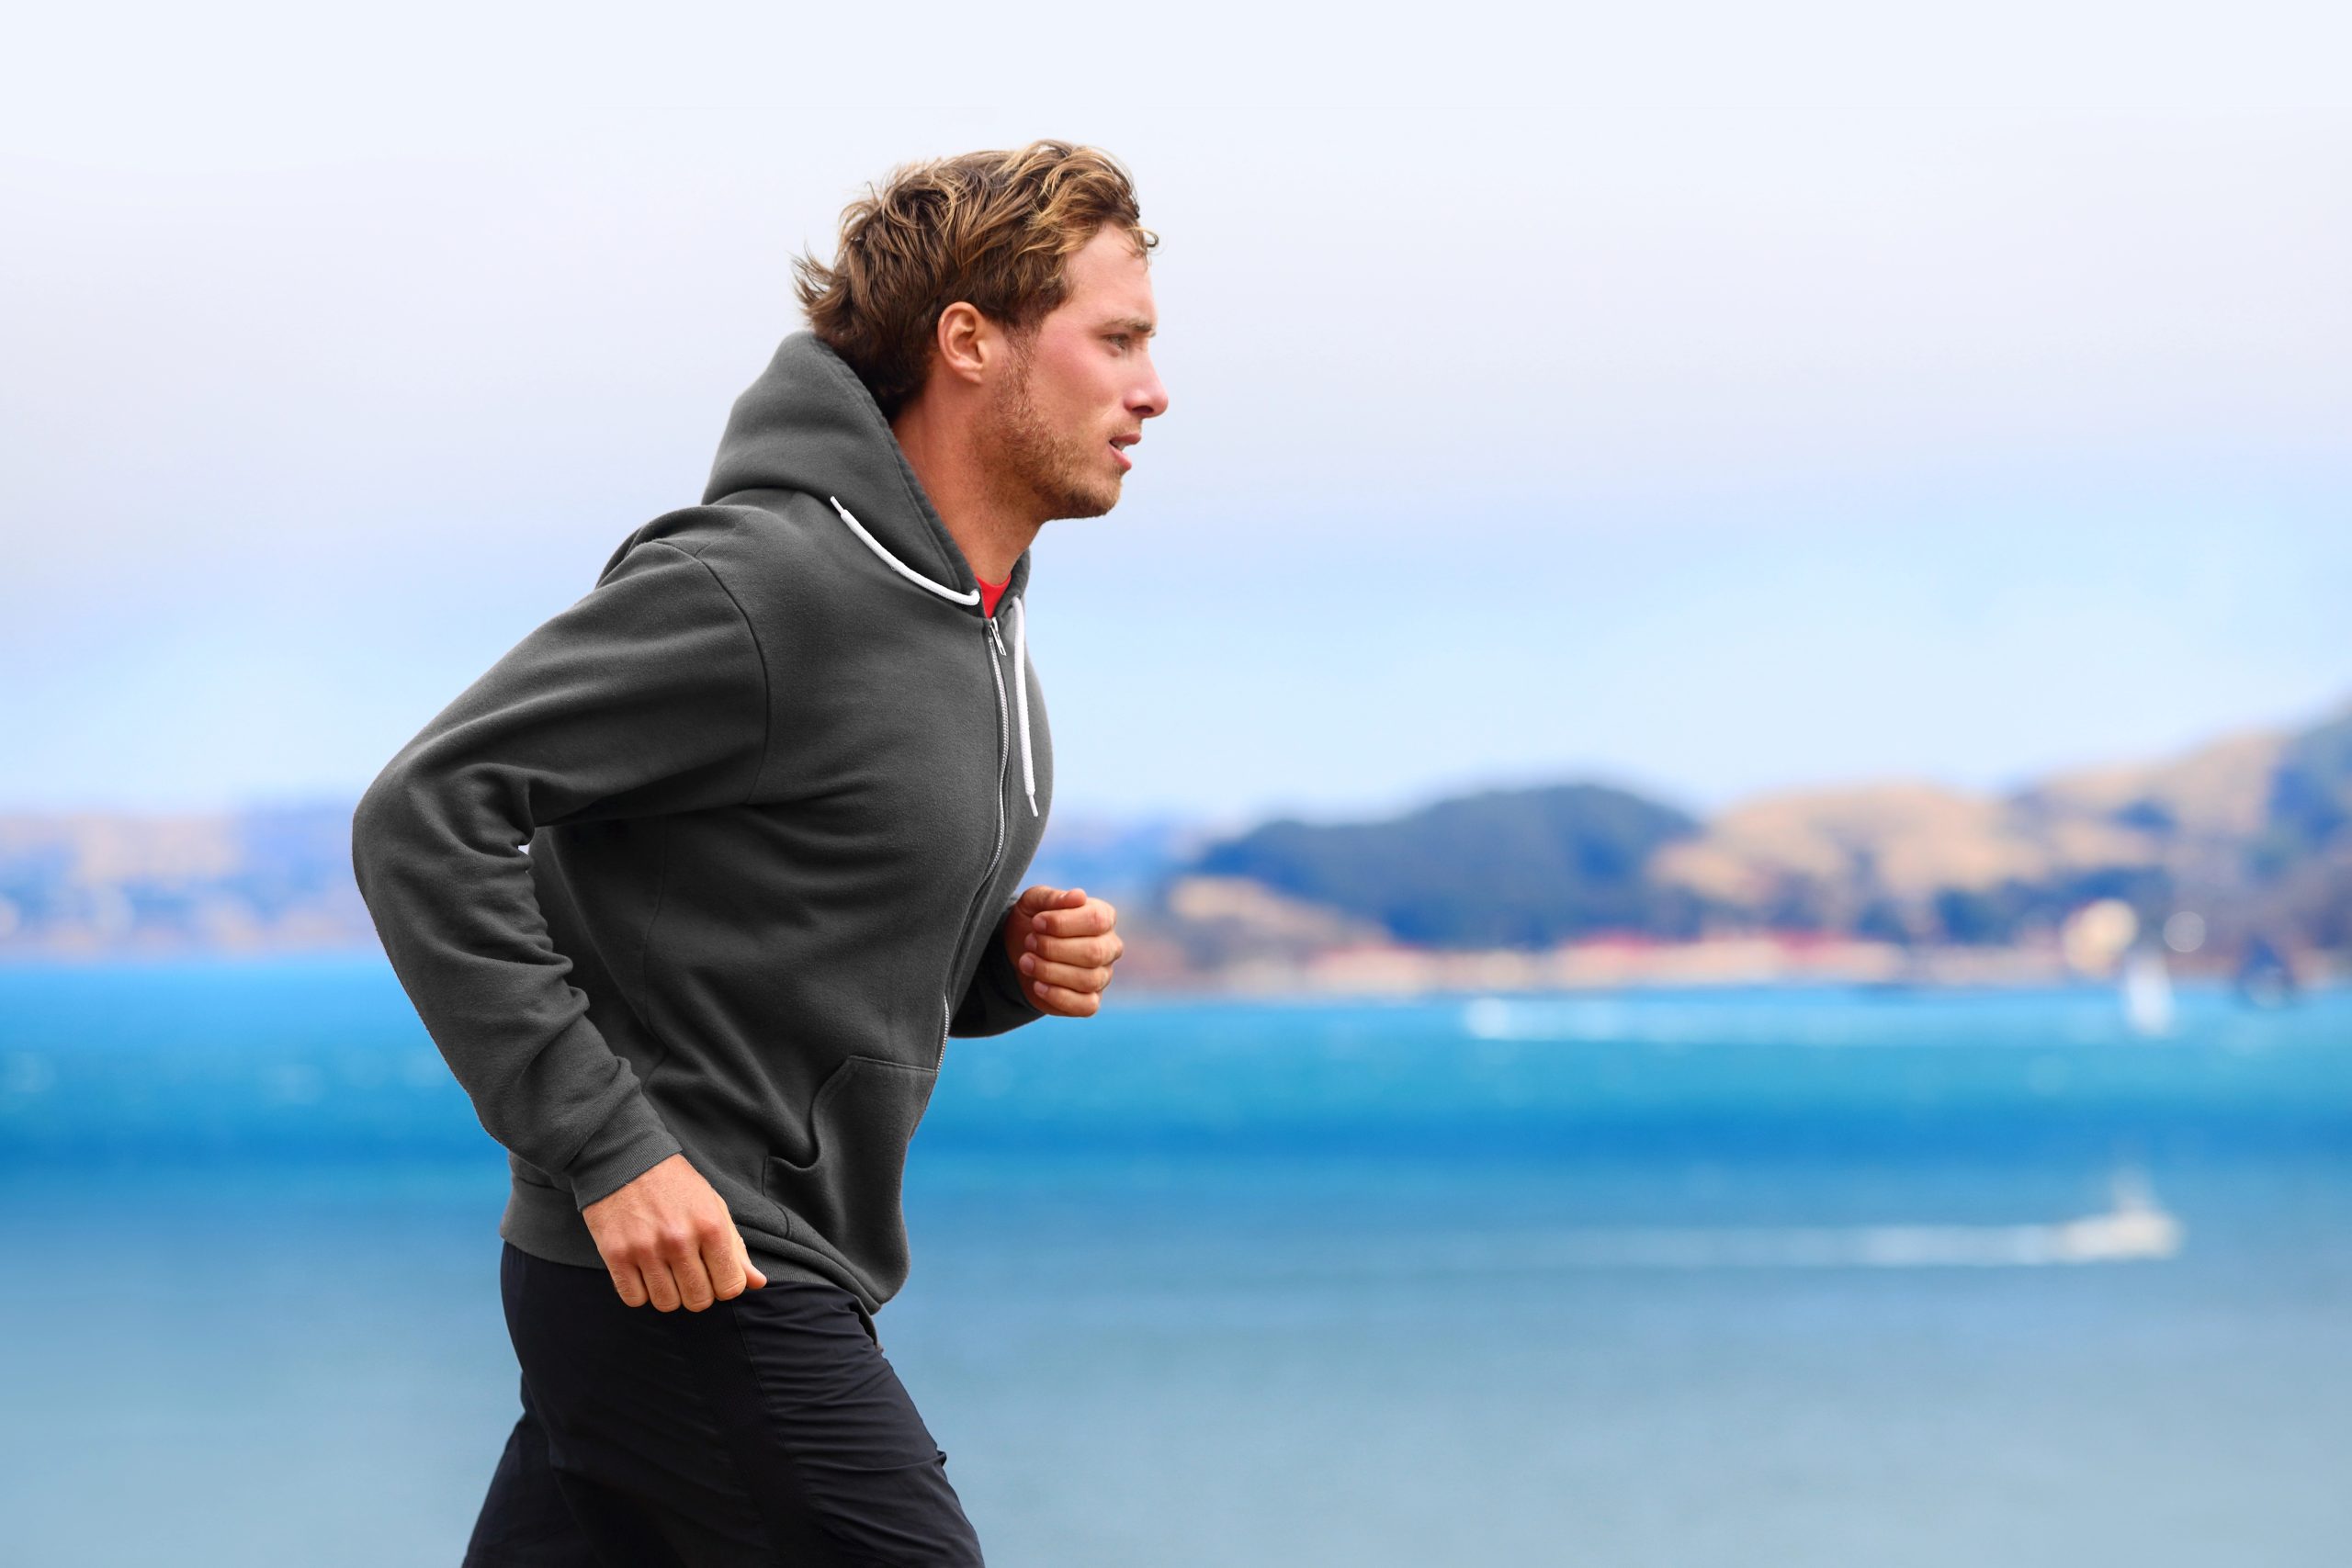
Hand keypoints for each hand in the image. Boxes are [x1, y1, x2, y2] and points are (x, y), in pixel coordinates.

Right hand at [580, 1152, 767, 1310]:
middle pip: (698, 1301)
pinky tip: (643, 1271)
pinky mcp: (616, 1255)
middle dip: (698, 1293)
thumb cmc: (676, 1185)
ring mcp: (645, 1249)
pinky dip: (640, 1292)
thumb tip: (757, 1283)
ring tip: (665, 1270)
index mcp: (710, 1226)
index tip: (714, 1274)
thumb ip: (735, 1248)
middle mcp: (679, 1240)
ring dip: (669, 1294)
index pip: (730, 1287)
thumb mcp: (713, 1207)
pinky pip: (634, 1299)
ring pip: (666, 1304)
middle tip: (689, 1273)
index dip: (725, 1286)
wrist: (627, 1159)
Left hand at [1003, 885, 1122, 1016]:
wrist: (1018, 951)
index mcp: (1103, 917)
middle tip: (1029, 942)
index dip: (1063, 923)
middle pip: (1094, 952)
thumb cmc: (1033, 922)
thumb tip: (1078, 896)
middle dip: (1054, 948)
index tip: (1036, 922)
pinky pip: (1086, 1006)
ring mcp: (1102, 976)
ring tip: (1026, 962)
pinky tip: (1037, 985)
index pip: (1097, 920)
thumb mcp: (1034, 902)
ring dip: (1050, 971)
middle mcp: (1109, 947)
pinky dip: (1058, 996)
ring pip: (1088, 980)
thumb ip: (1053, 897)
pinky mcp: (1090, 1001)